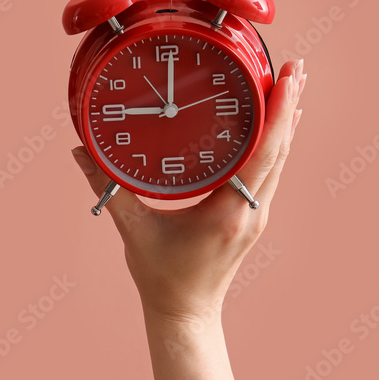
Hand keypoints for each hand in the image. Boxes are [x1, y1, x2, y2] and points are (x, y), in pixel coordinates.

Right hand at [71, 59, 305, 321]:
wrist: (185, 312)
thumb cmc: (161, 276)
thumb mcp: (132, 229)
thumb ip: (108, 187)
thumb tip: (80, 151)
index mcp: (229, 211)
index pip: (264, 153)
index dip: (278, 114)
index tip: (287, 80)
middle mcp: (252, 210)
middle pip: (282, 150)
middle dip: (290, 106)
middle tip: (298, 67)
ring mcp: (256, 213)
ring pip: (282, 159)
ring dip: (288, 121)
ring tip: (294, 84)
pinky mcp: (252, 215)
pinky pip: (272, 170)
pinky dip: (277, 141)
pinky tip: (278, 123)